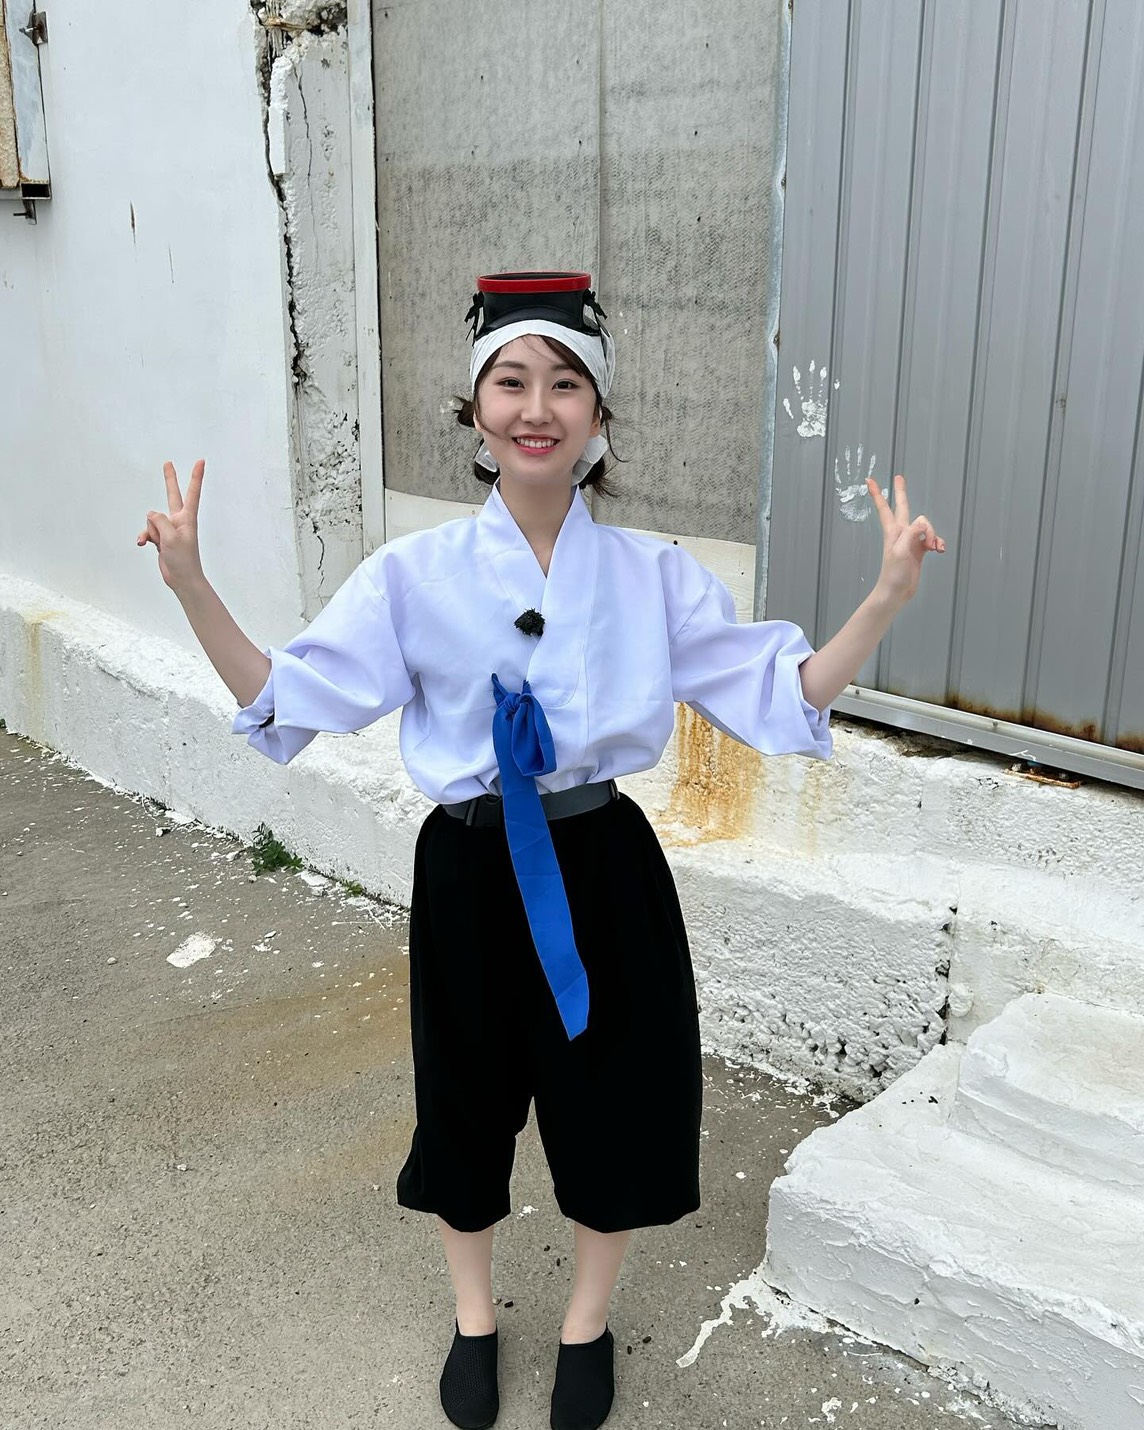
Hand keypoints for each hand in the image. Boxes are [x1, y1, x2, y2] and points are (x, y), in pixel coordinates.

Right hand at [137, 460, 206, 592]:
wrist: (182, 579)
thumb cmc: (183, 559)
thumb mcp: (170, 537)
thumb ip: (160, 520)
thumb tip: (151, 514)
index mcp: (188, 518)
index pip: (192, 492)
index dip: (195, 476)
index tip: (201, 461)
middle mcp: (179, 520)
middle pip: (172, 495)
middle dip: (169, 479)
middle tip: (167, 463)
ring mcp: (169, 528)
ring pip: (152, 520)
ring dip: (151, 532)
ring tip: (161, 544)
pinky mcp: (161, 537)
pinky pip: (147, 531)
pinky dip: (144, 537)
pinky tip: (145, 545)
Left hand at [868, 473, 944, 608]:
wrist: (896, 592)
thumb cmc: (893, 573)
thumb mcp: (901, 551)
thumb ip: (911, 533)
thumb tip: (923, 523)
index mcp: (893, 531)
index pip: (885, 508)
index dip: (878, 494)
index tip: (869, 480)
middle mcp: (901, 533)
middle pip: (903, 507)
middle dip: (901, 492)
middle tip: (899, 477)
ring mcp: (911, 541)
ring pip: (926, 526)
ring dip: (933, 534)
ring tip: (933, 547)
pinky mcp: (919, 550)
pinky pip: (932, 539)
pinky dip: (938, 542)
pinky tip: (939, 550)